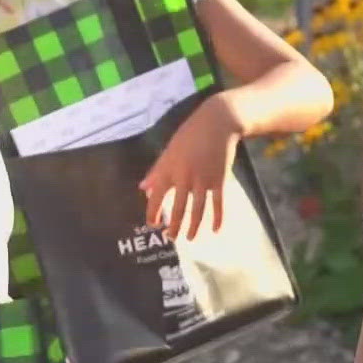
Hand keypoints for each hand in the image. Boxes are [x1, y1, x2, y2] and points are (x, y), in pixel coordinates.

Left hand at [140, 96, 242, 239]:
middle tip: (170, 238)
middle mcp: (184, 178)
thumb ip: (156, 171)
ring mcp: (203, 180)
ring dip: (193, 227)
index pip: (156, 197)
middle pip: (177, 208)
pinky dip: (218, 218)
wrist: (216, 123)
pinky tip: (215, 230)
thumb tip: (142, 189)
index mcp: (169, 170)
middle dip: (173, 226)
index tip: (152, 224)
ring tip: (190, 238)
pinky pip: (218, 203)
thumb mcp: (168, 151)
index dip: (152, 213)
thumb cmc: (190, 135)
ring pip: (197, 210)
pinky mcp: (219, 180)